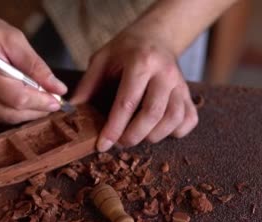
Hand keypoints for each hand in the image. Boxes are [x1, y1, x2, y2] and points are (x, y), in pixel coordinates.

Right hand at [0, 5, 66, 123]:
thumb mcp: (14, 38)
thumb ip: (35, 65)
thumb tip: (58, 88)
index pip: (16, 96)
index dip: (40, 102)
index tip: (58, 100)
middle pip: (10, 112)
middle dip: (36, 110)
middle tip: (54, 103)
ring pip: (4, 117)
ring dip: (27, 114)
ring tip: (41, 102)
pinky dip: (12, 111)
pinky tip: (22, 102)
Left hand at [71, 28, 197, 151]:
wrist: (156, 36)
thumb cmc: (126, 50)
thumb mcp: (102, 59)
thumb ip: (88, 85)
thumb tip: (71, 111)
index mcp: (141, 62)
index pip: (126, 102)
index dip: (113, 128)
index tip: (102, 145)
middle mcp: (165, 73)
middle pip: (152, 114)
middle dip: (133, 136)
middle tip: (119, 142)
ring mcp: (180, 84)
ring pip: (173, 120)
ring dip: (153, 136)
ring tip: (136, 136)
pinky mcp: (189, 94)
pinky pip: (188, 121)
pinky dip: (175, 132)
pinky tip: (158, 130)